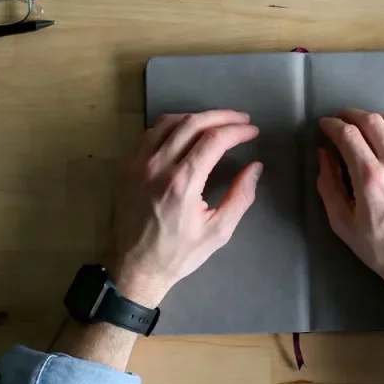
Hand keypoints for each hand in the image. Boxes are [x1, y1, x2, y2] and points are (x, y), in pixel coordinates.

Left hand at [110, 110, 262, 307]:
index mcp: (182, 183)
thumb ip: (240, 197)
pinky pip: (151, 133)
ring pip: (169, 122)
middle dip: (221, 116)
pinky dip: (173, 126)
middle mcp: (158, 166)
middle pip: (192, 123)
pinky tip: (187, 132)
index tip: (252, 131)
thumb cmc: (179, 253)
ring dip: (197, 117)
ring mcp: (138, 164)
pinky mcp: (127, 167)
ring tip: (217, 122)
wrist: (135, 267)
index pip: (213, 139)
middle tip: (241, 120)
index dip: (237, 130)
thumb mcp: (218, 231)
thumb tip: (255, 168)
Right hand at [317, 109, 383, 368]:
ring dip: (377, 119)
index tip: (325, 126)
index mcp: (371, 180)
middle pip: (371, 121)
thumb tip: (324, 155)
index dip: (332, 124)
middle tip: (342, 122)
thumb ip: (328, 185)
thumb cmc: (382, 250)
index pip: (347, 134)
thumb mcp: (343, 224)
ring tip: (369, 128)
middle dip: (351, 116)